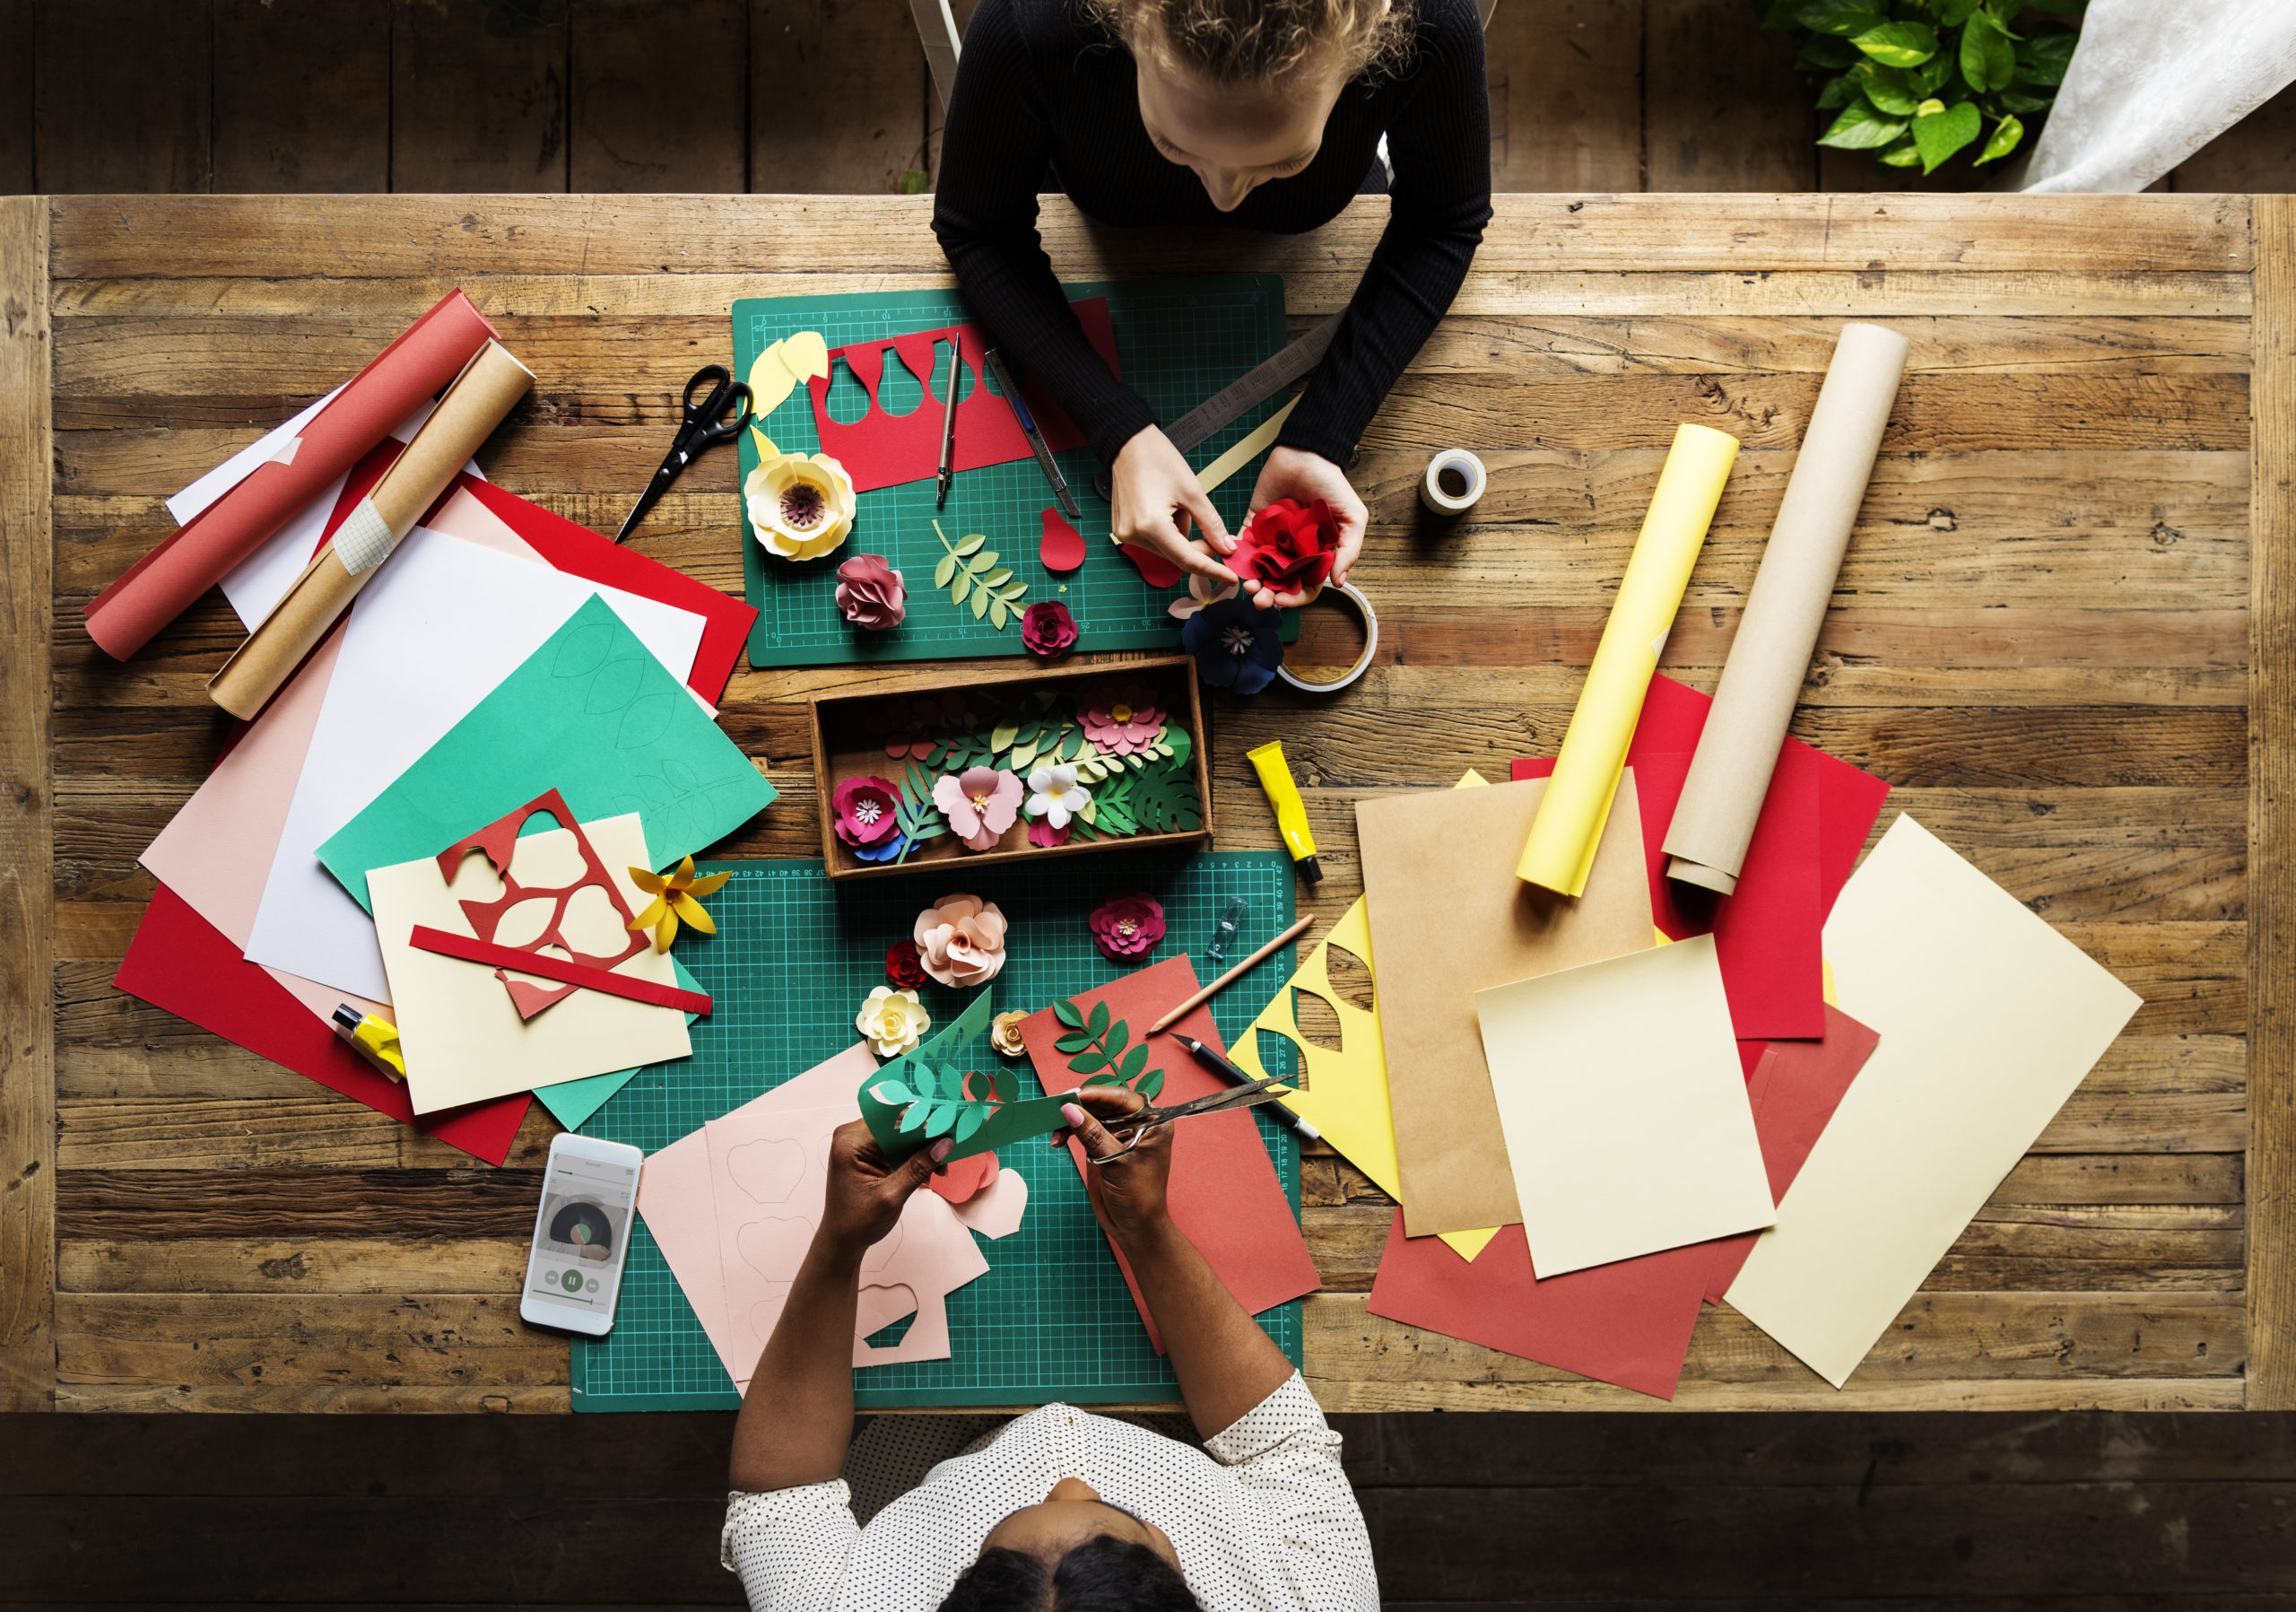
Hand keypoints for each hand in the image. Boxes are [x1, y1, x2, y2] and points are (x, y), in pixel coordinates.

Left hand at [816, 1120, 948, 1259]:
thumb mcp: (891, 1196)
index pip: (892, 1121)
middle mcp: (852, 1137)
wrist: (843, 1241)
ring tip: (941, 1168)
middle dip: (924, 1139)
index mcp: (850, 1142)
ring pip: (901, 1137)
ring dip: (922, 1150)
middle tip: (949, 1150)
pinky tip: (930, 1172)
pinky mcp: (869, 1154)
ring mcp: (861, 1145)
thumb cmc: (857, 1222)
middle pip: (897, 1126)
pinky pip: (897, 1148)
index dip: (921, 1124)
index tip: (947, 1130)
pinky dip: (914, 1158)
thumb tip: (945, 1144)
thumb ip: (918, 1167)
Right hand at [1050, 1086, 1171, 1247]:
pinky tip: (1057, 1139)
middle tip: (1056, 1108)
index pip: (1121, 1098)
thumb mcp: (1117, 1163)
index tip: (1071, 1096)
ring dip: (1070, 1119)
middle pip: (1104, 1103)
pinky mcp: (1103, 1145)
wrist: (1134, 1226)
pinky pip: (1084, 1129)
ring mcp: (1118, 1133)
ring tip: (1053, 1130)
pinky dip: (1069, 1131)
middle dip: (1079, 1105)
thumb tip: (1070, 1110)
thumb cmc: (1139, 1196)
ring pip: (1090, 1114)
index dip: (1095, 1094)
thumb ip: (1093, 1135)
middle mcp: (1136, 1123)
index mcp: (1152, 1121)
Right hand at [1111, 427, 1239, 589]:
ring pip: (1167, 549)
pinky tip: (1166, 507)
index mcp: (1151, 526)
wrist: (1128, 443)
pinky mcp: (1123, 530)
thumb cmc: (1159, 460)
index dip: (1212, 570)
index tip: (1231, 578)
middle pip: (1177, 556)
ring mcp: (1125, 534)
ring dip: (1181, 535)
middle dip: (1199, 547)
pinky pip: (1155, 541)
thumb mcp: (1193, 491)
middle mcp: (1134, 536)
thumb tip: (1226, 548)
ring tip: (1177, 505)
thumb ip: (1211, 525)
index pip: (1187, 560)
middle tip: (1215, 533)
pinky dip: (1168, 531)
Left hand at [1243, 446, 1365, 609]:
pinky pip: (1241, 544)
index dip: (1295, 597)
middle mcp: (1293, 552)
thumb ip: (1348, 550)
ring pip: (1259, 569)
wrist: (1307, 455)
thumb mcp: (1352, 518)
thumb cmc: (1333, 486)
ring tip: (1248, 585)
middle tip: (1259, 599)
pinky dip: (1235, 554)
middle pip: (1279, 583)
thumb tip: (1339, 582)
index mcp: (1316, 555)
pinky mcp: (1254, 524)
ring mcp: (1272, 540)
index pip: (1306, 586)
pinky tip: (1232, 561)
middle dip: (1269, 594)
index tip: (1282, 600)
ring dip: (1252, 581)